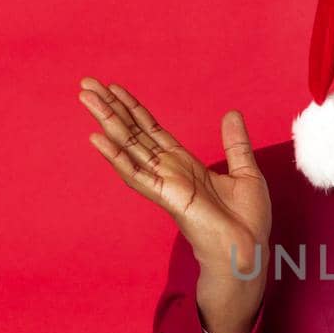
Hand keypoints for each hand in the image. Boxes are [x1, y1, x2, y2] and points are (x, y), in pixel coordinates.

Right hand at [78, 77, 270, 332]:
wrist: (247, 248)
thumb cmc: (247, 220)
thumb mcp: (246, 172)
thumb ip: (235, 144)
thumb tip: (232, 114)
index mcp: (185, 164)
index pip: (152, 130)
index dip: (134, 109)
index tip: (114, 88)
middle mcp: (169, 170)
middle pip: (134, 133)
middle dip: (111, 108)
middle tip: (87, 84)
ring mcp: (164, 182)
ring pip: (129, 146)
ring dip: (107, 122)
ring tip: (86, 98)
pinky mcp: (165, 196)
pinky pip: (136, 173)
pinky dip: (116, 156)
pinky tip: (97, 139)